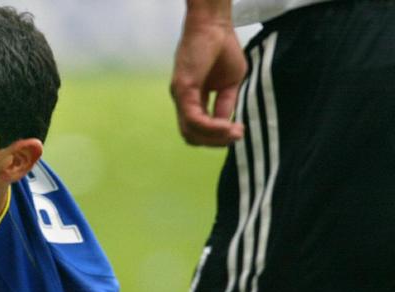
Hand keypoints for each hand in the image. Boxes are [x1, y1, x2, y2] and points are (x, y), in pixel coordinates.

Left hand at [170, 9, 246, 145]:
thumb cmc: (222, 46)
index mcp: (193, 100)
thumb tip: (225, 124)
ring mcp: (180, 97)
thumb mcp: (230, 82)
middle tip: (236, 137)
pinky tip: (226, 126)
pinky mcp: (182, 90)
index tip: (238, 134)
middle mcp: (183, 101)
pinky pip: (193, 118)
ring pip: (191, 132)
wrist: (213, 22)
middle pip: (192, 136)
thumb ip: (226, 103)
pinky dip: (210, 127)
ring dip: (214, 137)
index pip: (199, 129)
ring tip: (233, 134)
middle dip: (215, 142)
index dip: (218, 136)